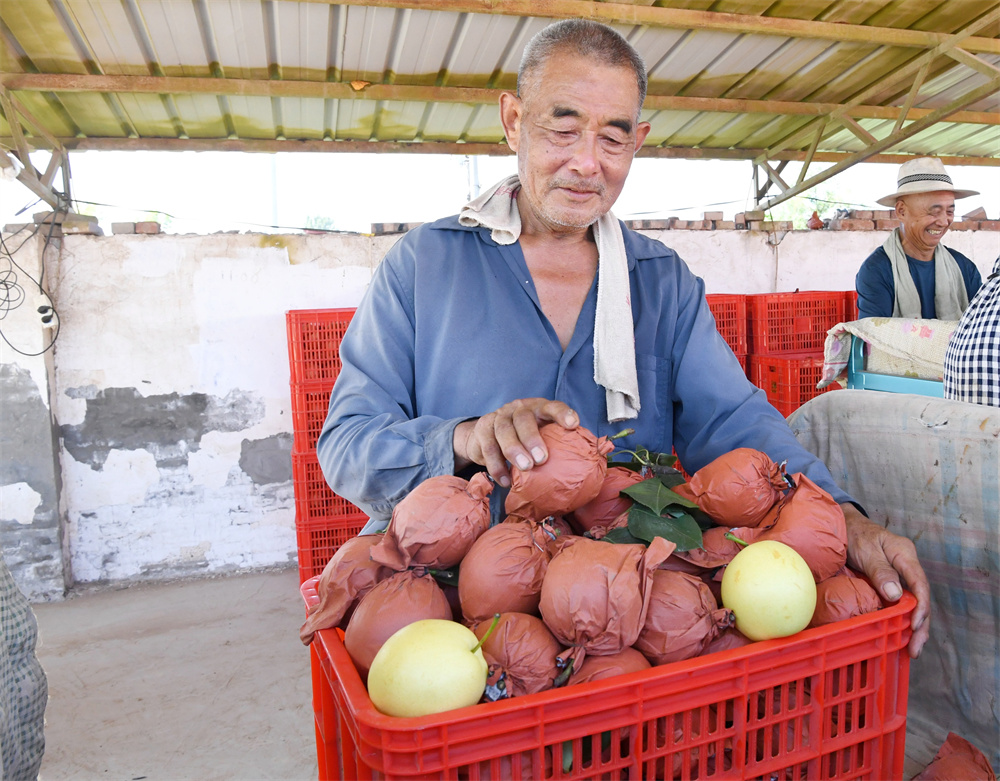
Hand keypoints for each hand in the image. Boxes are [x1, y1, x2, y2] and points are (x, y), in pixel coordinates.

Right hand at [453, 399, 578, 487]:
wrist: (485, 435)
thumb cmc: (523, 438)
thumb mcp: (541, 434)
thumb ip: (557, 443)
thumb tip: (586, 462)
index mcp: (537, 408)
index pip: (552, 406)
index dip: (562, 414)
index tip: (572, 424)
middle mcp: (517, 409)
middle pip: (523, 419)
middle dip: (532, 438)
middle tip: (541, 459)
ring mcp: (498, 418)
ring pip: (504, 431)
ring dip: (514, 450)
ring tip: (525, 468)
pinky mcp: (482, 430)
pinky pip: (488, 447)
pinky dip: (497, 465)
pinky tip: (505, 480)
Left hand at [840, 503, 929, 658]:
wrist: (843, 524)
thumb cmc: (854, 534)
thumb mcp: (866, 550)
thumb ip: (881, 571)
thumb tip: (896, 595)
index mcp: (906, 555)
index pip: (920, 585)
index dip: (921, 608)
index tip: (915, 626)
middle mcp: (907, 567)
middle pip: (920, 599)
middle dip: (920, 626)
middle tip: (914, 649)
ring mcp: (900, 575)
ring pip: (912, 604)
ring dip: (913, 627)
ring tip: (911, 650)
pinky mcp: (889, 582)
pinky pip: (900, 603)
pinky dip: (900, 619)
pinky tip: (898, 635)